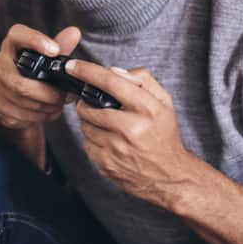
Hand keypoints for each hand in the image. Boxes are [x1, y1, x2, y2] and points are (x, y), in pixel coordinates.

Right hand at [0, 24, 81, 130]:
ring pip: (23, 101)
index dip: (35, 41)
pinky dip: (41, 116)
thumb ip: (61, 45)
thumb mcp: (47, 57)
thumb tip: (74, 32)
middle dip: (49, 93)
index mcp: (11, 45)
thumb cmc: (34, 71)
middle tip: (66, 95)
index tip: (54, 50)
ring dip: (47, 105)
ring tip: (60, 104)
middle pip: (21, 82)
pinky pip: (23, 115)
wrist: (17, 97)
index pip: (18, 36)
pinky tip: (49, 111)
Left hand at [68, 61, 196, 207]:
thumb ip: (142, 80)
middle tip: (95, 104)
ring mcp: (117, 149)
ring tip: (106, 124)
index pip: (111, 82)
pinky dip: (93, 139)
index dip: (87, 71)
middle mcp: (131, 129)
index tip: (72, 66)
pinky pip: (87, 144)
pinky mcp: (106, 165)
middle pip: (88, 107)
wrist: (170, 177)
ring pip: (84, 126)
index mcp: (147, 110)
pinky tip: (108, 140)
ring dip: (90, 121)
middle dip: (85, 102)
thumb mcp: (164, 102)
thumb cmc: (164, 136)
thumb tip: (114, 71)